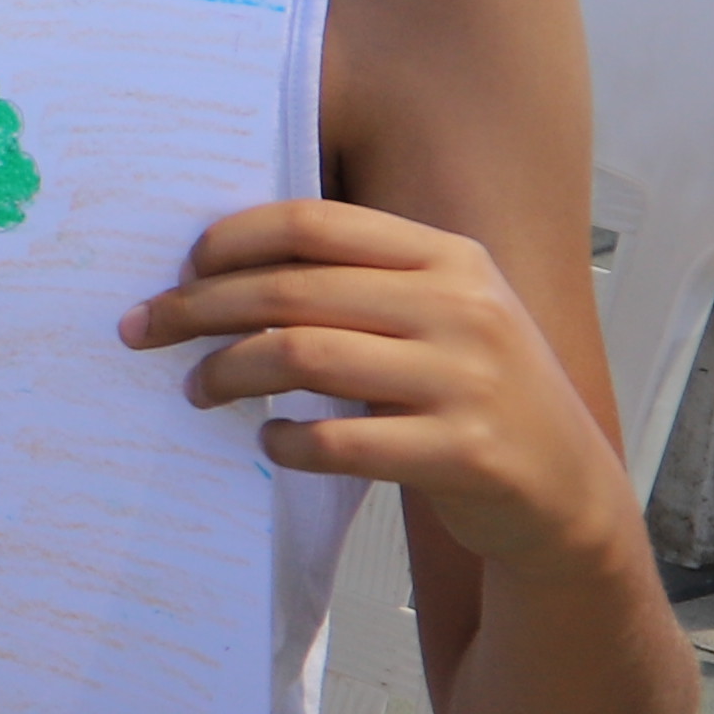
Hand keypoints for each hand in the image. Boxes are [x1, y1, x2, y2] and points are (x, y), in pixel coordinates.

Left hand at [127, 197, 636, 579]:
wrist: (568, 490)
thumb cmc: (476, 393)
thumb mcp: (442, 317)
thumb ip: (362, 285)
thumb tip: (222, 268)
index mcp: (450, 259)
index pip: (313, 223)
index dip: (231, 240)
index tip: (181, 268)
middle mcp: (463, 308)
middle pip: (290, 290)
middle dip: (197, 307)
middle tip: (145, 330)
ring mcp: (468, 380)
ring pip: (302, 357)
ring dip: (226, 372)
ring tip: (197, 389)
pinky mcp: (466, 454)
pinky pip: (340, 441)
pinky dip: (286, 442)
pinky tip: (272, 442)